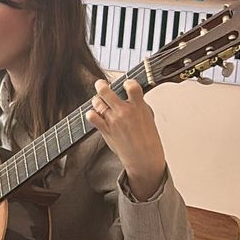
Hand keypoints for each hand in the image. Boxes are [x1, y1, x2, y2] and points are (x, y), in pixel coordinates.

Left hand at [85, 79, 167, 199]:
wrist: (144, 157)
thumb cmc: (148, 138)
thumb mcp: (148, 116)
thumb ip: (138, 104)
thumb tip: (129, 94)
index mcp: (138, 107)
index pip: (132, 86)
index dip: (127, 82)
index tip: (126, 83)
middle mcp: (124, 112)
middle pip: (106, 91)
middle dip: (101, 85)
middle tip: (101, 84)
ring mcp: (113, 120)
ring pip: (97, 102)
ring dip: (97, 100)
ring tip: (100, 101)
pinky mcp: (105, 129)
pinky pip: (91, 116)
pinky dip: (91, 113)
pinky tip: (96, 114)